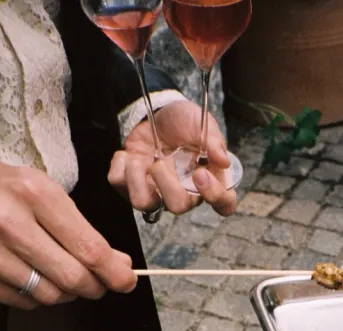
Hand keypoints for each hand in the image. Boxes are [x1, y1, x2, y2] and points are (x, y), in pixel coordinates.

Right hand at [0, 161, 136, 309]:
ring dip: (65, 293)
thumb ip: (81, 229)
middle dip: (94, 287)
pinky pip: (23, 301)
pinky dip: (36, 296)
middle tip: (97, 284)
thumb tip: (119, 264)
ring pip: (49, 295)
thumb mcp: (41, 191)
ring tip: (61, 275)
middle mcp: (10, 222)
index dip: (115, 273)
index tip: (126, 280)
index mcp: (34, 194)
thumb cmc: (0, 189)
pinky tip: (33, 276)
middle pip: (73, 278)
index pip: (90, 249)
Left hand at [109, 100, 236, 216]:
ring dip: (137, 177)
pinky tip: (128, 154)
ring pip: (143, 204)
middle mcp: (184, 193)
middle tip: (162, 160)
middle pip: (177, 207)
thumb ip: (213, 140)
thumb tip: (223, 161)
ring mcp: (156, 192)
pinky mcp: (132, 185)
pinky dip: (120, 165)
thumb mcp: (201, 123)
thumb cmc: (183, 122)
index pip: (223, 205)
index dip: (214, 196)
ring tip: (141, 157)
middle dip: (166, 182)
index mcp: (208, 182)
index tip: (200, 174)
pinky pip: (119, 186)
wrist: (156, 112)